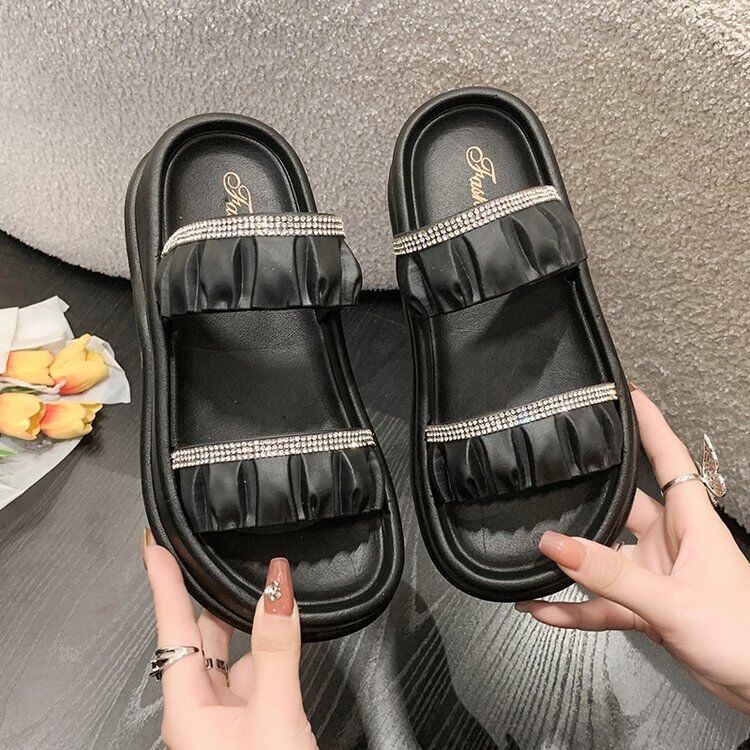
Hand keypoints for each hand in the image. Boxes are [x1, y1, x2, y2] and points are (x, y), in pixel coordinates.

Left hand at [142, 535, 317, 749]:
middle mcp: (201, 712)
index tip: (154, 548)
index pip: (171, 631)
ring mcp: (227, 720)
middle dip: (211, 597)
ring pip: (231, 656)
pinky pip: (255, 673)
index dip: (164, 585)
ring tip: (262, 590)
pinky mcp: (253, 725)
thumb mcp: (273, 712)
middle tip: (215, 560)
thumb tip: (277, 592)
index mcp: (187, 710)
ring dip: (245, 623)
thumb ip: (276, 650)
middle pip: (201, 639)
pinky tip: (282, 635)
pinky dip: (268, 648)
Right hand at [516, 386, 749, 713]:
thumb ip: (611, 574)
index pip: (667, 458)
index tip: (625, 394)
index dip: (648, 424)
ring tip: (534, 558)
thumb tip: (559, 545)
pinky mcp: (647, 609)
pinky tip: (543, 608)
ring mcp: (656, 576)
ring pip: (604, 559)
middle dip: (588, 497)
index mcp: (691, 522)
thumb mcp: (671, 600)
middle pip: (623, 506)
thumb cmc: (743, 637)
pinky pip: (599, 601)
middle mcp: (671, 542)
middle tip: (551, 484)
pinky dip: (571, 606)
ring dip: (572, 564)